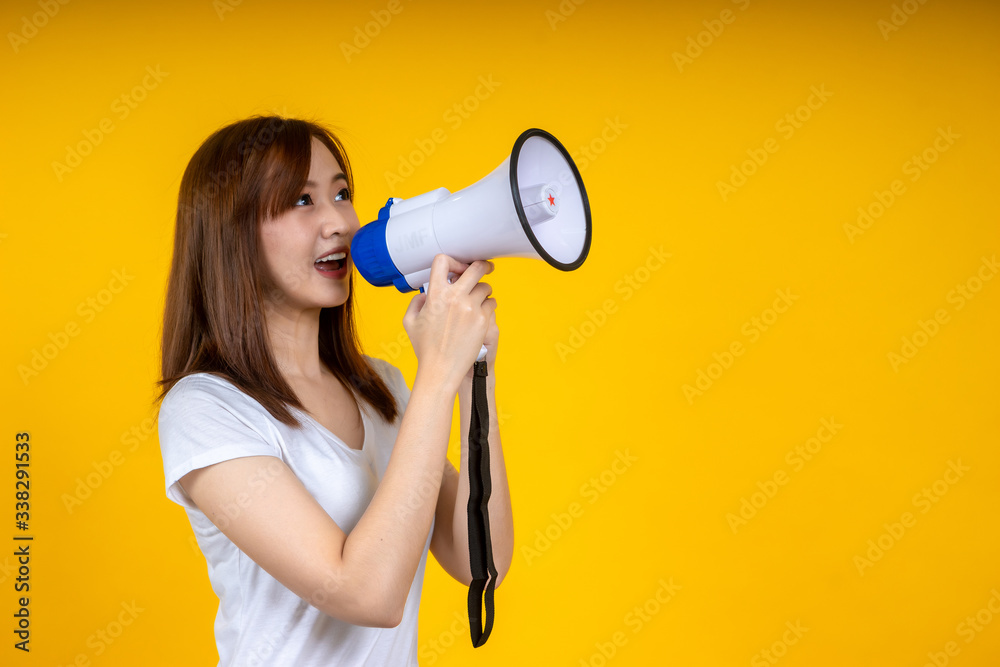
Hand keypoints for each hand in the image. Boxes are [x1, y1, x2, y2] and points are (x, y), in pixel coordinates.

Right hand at [402, 254, 496, 390]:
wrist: (441, 369)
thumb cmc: (425, 348)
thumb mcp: (410, 322)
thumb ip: (416, 302)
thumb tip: (425, 293)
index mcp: (435, 295)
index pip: (443, 261)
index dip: (453, 261)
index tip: (458, 267)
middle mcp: (455, 298)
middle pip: (476, 268)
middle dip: (482, 266)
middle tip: (486, 267)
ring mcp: (471, 308)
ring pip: (486, 287)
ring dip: (484, 291)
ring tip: (480, 298)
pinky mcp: (483, 320)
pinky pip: (492, 304)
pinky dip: (488, 306)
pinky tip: (482, 313)